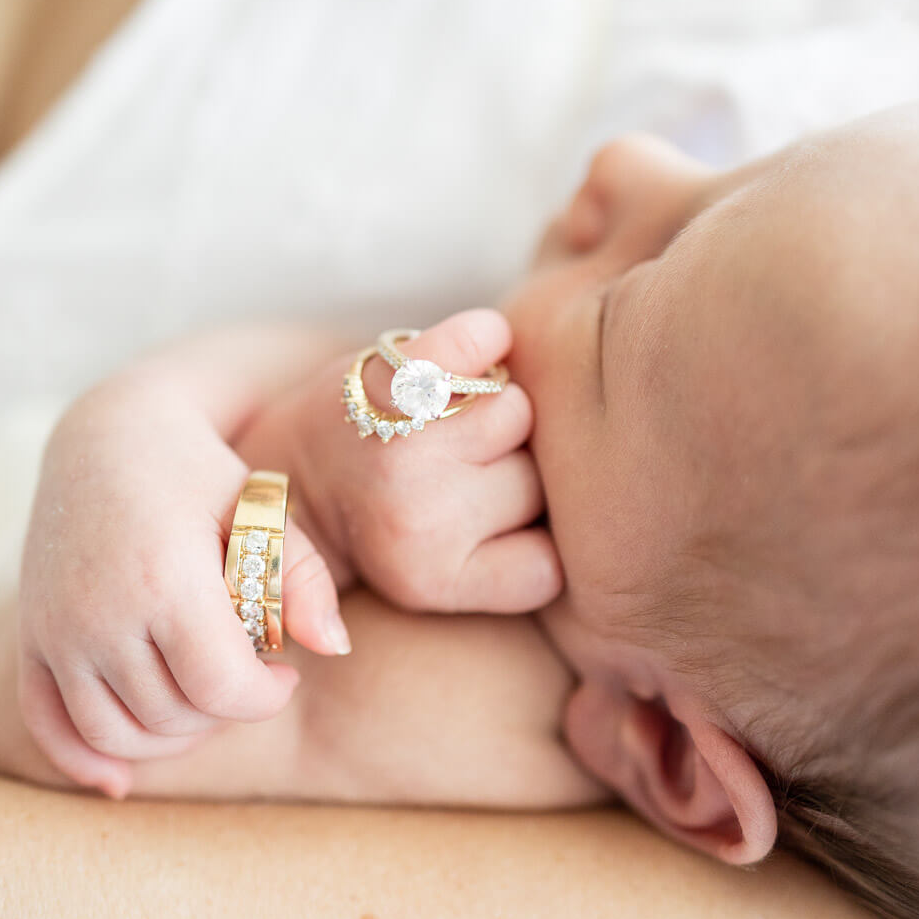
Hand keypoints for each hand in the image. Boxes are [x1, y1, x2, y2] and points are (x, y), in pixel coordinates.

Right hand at [16, 371, 349, 797]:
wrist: (106, 436)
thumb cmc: (201, 474)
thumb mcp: (263, 509)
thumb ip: (303, 578)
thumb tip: (335, 648)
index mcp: (163, 579)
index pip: (221, 690)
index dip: (265, 697)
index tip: (284, 673)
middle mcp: (99, 612)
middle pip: (174, 717)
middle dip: (224, 710)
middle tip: (245, 673)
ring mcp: (56, 630)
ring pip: (117, 735)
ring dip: (171, 737)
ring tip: (203, 696)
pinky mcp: (31, 639)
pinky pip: (49, 726)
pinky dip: (85, 759)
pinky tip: (120, 781)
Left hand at [237, 309, 561, 613]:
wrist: (289, 473)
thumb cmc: (391, 523)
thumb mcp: (450, 577)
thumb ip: (532, 560)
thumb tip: (629, 551)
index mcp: (435, 581)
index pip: (556, 559)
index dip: (538, 536)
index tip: (494, 527)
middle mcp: (418, 520)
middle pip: (545, 478)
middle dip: (515, 470)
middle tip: (461, 472)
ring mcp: (403, 445)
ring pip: (524, 411)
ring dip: (499, 409)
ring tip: (451, 424)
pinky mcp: (387, 374)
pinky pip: (483, 339)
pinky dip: (480, 337)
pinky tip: (465, 353)